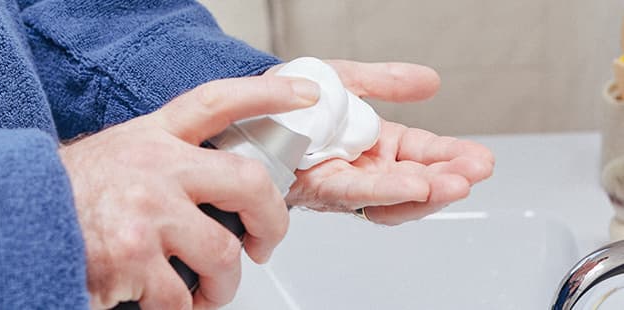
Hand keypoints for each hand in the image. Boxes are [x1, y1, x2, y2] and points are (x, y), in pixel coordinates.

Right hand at [59, 76, 319, 308]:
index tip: (305, 95)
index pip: (219, 102)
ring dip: (223, 285)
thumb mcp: (120, 155)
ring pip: (223, 254)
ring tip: (209, 291)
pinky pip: (181, 297)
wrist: (11, 217)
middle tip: (264, 243)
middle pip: (248, 181)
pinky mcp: (132, 257)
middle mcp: (155, 166)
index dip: (268, 95)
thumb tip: (219, 186)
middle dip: (272, 221)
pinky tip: (168, 304)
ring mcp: (146, 211)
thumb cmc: (68, 193)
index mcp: (153, 137)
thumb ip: (166, 159)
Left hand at [276, 60, 494, 224]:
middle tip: (474, 172)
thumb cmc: (293, 98)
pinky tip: (412, 186)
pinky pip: (356, 195)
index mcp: (378, 145)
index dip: (452, 158)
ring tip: (453, 184)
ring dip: (426, 193)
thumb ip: (387, 82)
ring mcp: (345, 183)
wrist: (248, 104)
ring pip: (392, 198)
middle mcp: (365, 169)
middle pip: (415, 182)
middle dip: (448, 179)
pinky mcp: (320, 189)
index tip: (480, 160)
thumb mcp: (348, 80)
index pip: (424, 155)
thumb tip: (431, 81)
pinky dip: (386, 192)